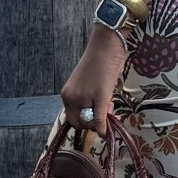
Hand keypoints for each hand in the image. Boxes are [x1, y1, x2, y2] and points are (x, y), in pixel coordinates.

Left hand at [60, 25, 130, 140]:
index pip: (72, 119)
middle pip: (80, 124)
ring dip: (101, 122)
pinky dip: (103, 128)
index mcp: (66, 95)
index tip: (97, 117)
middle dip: (93, 124)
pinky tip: (107, 131)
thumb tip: (95, 118)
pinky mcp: (99, 96)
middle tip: (106, 112)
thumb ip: (85, 100)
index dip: (85, 122)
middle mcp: (71, 97)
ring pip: (90, 123)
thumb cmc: (98, 63)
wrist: (105, 47)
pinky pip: (100, 119)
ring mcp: (84, 97)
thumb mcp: (86, 85)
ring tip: (110, 106)